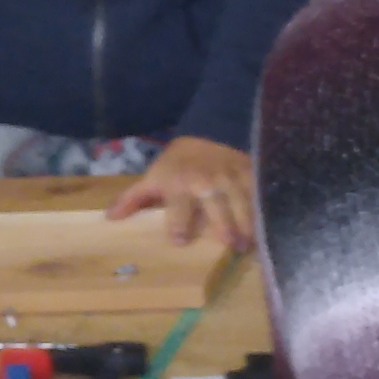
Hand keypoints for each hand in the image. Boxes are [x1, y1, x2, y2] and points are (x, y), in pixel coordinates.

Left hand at [112, 135, 259, 257]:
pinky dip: (263, 209)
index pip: (178, 206)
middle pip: (216, 204)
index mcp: (179, 183)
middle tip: (231, 245)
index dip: (178, 223)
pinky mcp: (250, 173)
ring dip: (248, 223)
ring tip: (250, 244)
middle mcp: (206, 180)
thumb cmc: (176, 164)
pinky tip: (268, 226)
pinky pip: (259, 192)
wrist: (208, 133)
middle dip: (224, 224)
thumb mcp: (153, 178)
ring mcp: (231, 176)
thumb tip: (110, 219)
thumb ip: (134, 199)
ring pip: (242, 201)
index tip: (180, 240)